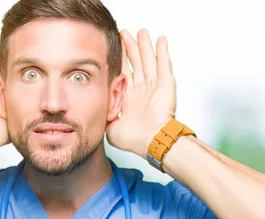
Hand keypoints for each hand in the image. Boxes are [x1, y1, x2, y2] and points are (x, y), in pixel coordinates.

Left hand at [106, 29, 175, 157]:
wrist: (151, 141)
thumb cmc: (134, 139)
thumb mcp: (111, 127)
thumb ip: (105, 116)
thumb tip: (98, 112)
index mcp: (130, 99)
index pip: (124, 73)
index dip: (120, 60)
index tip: (115, 48)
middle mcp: (142, 91)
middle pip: (135, 63)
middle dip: (131, 48)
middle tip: (125, 33)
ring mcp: (154, 86)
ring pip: (148, 60)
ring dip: (145, 46)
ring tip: (142, 32)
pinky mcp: (166, 84)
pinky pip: (164, 64)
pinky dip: (163, 51)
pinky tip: (161, 40)